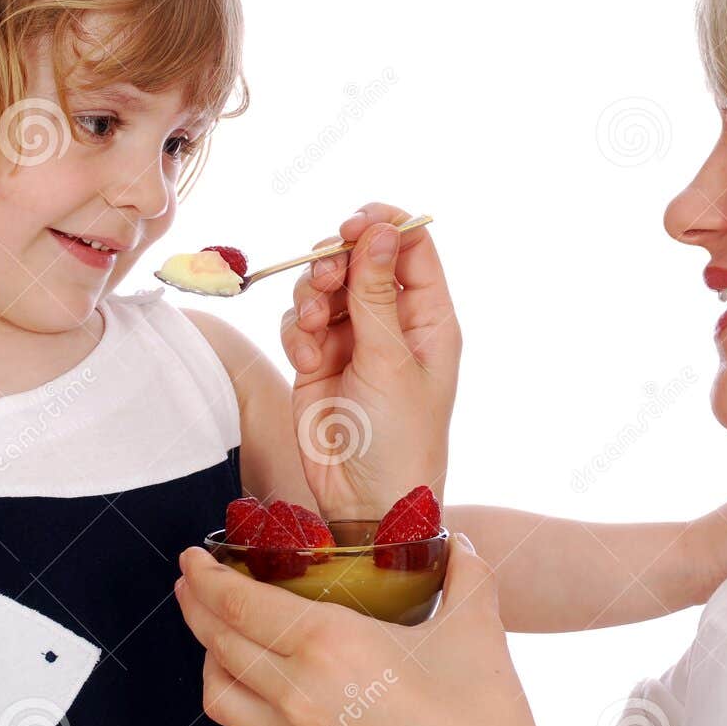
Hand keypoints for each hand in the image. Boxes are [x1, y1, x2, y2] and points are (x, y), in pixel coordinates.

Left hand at [174, 536, 563, 725]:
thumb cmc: (482, 721)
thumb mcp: (478, 626)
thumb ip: (465, 572)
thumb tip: (458, 542)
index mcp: (331, 644)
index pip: (241, 604)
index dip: (206, 576)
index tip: (193, 555)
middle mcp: (300, 690)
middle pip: (218, 642)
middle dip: (194, 604)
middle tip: (191, 577)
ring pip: (219, 689)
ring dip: (206, 651)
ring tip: (212, 624)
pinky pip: (243, 723)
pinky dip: (230, 691)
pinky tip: (250, 677)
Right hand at [281, 204, 461, 519]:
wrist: (365, 501)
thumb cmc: (399, 437)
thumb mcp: (390, 360)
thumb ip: (376, 294)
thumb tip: (381, 230)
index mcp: (429, 319)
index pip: (412, 249)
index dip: (383, 227)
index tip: (354, 224)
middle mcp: (391, 323)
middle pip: (360, 259)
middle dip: (336, 260)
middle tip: (325, 275)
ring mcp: (353, 341)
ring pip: (323, 287)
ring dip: (312, 297)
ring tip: (314, 327)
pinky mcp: (317, 360)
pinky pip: (299, 322)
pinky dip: (298, 333)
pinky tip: (307, 358)